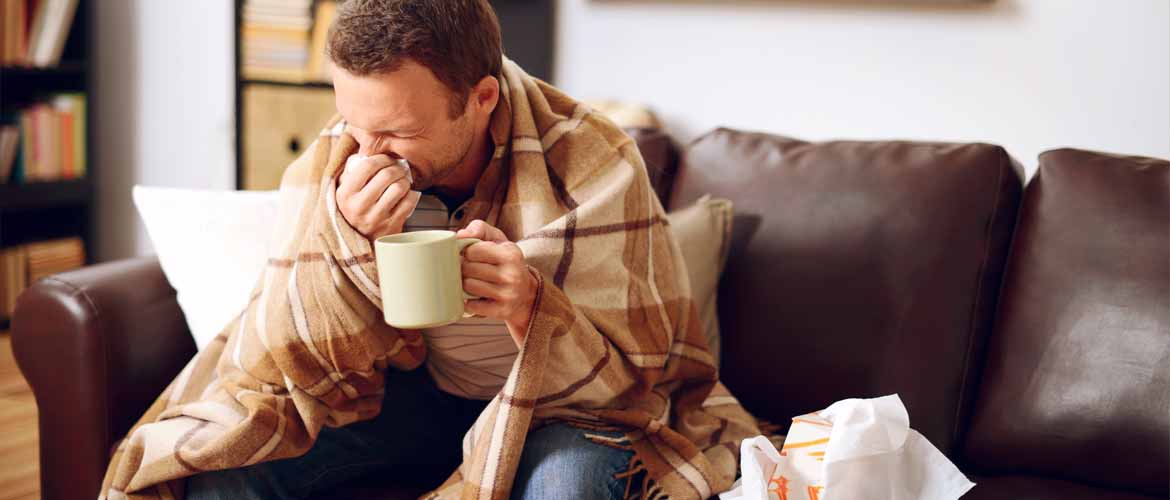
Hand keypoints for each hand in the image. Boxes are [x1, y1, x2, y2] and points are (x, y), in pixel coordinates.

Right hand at [336, 154, 421, 241]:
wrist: (362, 239)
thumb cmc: (356, 204)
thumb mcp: (346, 187)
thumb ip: (353, 167)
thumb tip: (367, 145)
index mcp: (345, 194)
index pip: (367, 166)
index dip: (381, 158)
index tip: (386, 160)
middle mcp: (359, 207)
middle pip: (386, 175)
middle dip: (396, 168)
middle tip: (398, 168)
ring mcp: (376, 218)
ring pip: (399, 187)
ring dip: (404, 181)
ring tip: (401, 181)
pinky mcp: (391, 226)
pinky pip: (409, 202)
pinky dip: (411, 194)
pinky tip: (406, 194)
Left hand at [457, 220, 538, 344]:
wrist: (526, 293)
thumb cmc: (505, 262)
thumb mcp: (498, 240)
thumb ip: (479, 229)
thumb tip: (460, 235)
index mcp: (511, 254)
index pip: (472, 250)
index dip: (467, 252)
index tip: (471, 255)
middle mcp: (512, 274)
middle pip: (468, 268)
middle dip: (464, 268)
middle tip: (470, 269)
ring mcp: (508, 294)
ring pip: (468, 286)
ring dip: (465, 285)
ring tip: (473, 282)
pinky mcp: (502, 311)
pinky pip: (472, 306)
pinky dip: (469, 302)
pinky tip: (475, 297)